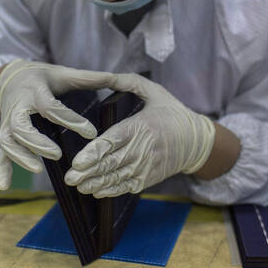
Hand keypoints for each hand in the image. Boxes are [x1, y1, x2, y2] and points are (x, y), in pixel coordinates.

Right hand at [0, 59, 113, 189]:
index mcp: (34, 91)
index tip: (91, 132)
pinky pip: (0, 152)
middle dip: (37, 142)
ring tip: (39, 170)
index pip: (51, 107)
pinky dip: (2, 169)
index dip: (70, 120)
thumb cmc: (42, 77)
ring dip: (21, 156)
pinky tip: (4, 186)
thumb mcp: (62, 73)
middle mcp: (17, 107)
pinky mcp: (4, 133)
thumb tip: (115, 77)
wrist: (9, 78)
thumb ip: (87, 78)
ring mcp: (7, 122)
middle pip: (21, 126)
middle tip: (57, 154)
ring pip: (8, 141)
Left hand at [64, 73, 215, 197]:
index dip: (95, 152)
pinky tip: (96, 192)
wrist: (197, 141)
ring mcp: (146, 166)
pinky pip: (127, 186)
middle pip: (111, 163)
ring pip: (117, 178)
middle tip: (70, 177)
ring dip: (97, 184)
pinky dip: (111, 190)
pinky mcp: (149, 178)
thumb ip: (130, 82)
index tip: (78, 160)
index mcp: (141, 126)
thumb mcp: (155, 91)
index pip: (113, 141)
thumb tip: (107, 76)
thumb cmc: (172, 113)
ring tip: (79, 186)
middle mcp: (142, 149)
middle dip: (89, 172)